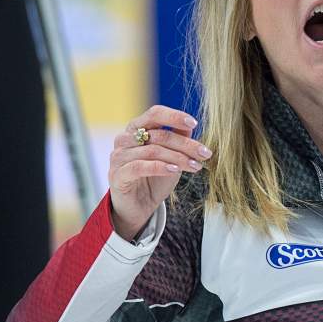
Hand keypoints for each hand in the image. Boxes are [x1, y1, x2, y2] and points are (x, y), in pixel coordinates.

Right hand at [108, 106, 210, 238]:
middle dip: (186, 145)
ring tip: (195, 166)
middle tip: (205, 153)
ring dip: (178, 158)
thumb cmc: (154, 179)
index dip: (174, 116)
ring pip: (152, 151)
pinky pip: (139, 167)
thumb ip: (177, 139)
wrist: (139, 207)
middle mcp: (124, 139)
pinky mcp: (117, 175)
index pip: (155, 114)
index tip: (194, 123)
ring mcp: (119, 157)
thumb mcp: (171, 157)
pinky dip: (159, 167)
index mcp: (136, 128)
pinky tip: (175, 170)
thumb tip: (190, 126)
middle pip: (158, 135)